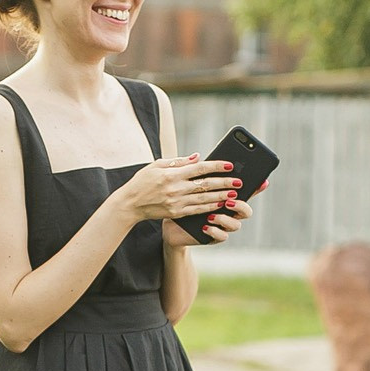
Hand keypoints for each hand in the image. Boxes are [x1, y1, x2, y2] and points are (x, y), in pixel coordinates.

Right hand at [118, 153, 242, 226]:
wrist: (130, 204)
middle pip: (205, 184)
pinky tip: (220, 204)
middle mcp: (176, 188)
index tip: (229, 165)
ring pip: (204, 199)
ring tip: (234, 193)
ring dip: (221, 196)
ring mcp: (177, 202)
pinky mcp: (176, 213)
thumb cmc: (143, 181)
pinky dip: (210, 207)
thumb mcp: (157, 165)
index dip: (216, 166)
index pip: (199, 168)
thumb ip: (178, 161)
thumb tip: (197, 157)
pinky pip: (197, 210)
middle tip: (239, 181)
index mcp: (172, 174)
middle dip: (224, 182)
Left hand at [157, 169, 269, 248]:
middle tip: (230, 199)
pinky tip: (205, 226)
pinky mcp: (213, 236)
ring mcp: (222, 225)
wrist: (170, 224)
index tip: (263, 181)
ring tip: (212, 214)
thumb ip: (194, 173)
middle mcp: (228, 212)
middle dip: (240, 205)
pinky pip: (221, 237)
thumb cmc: (180, 200)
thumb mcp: (186, 185)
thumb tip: (198, 156)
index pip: (245, 191)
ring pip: (236, 225)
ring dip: (226, 219)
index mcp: (225, 197)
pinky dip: (215, 231)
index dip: (257, 187)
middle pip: (246, 210)